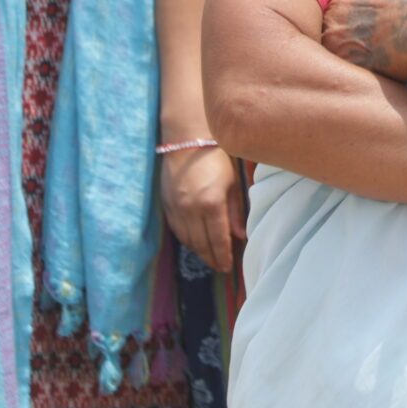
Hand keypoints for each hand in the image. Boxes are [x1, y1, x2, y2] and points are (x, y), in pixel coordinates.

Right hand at [158, 145, 246, 274]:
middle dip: (212, 258)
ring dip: (199, 252)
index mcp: (211, 203)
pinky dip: (187, 240)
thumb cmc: (215, 159)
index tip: (229, 266)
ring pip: (188, 240)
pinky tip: (195, 243)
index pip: (218, 239)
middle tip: (220, 267)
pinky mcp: (167, 205)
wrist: (186, 140)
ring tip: (210, 258)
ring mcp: (177, 208)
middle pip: (202, 244)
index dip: (224, 255)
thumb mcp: (232, 183)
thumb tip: (240, 236)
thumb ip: (235, 212)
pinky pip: (177, 230)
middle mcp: (191, 209)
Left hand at [324, 0, 406, 82]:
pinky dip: (372, 67)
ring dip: (358, 51)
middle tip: (375, 28)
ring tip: (382, 44)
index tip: (365, 11)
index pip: (330, 11)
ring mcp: (348, 61)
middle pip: (334, 35)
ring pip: (346, 55)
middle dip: (349, 32)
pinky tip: (388, 58)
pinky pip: (362, 74)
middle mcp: (334, 37)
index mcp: (334, 8)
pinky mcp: (366, 79)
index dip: (348, 11)